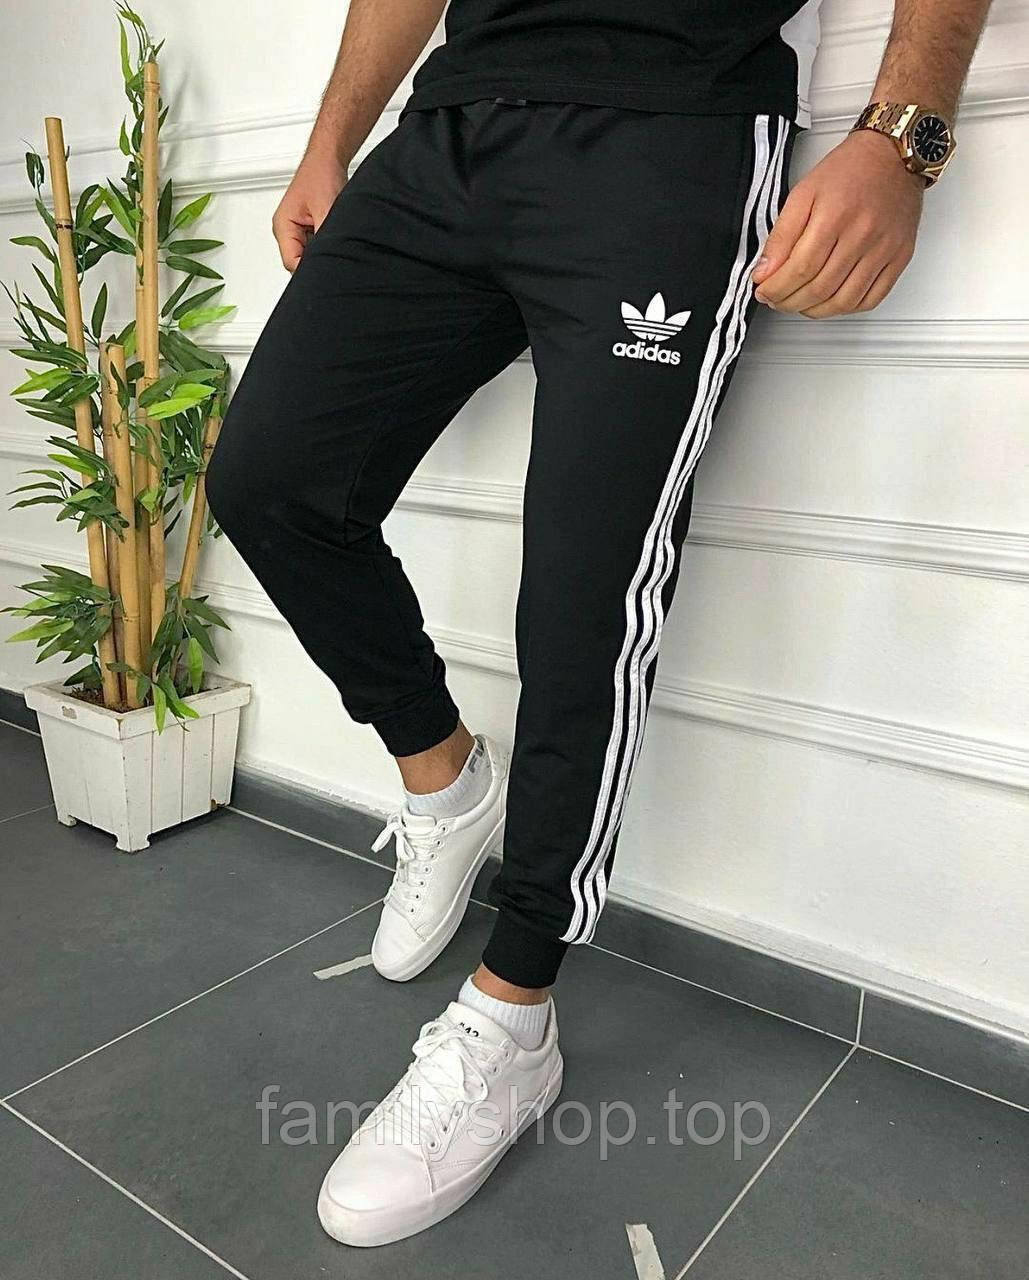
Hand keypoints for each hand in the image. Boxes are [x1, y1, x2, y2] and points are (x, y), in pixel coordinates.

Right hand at [272, 149, 347, 271]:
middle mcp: (286, 231)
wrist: (327, 159)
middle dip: (317, 261)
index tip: (329, 267)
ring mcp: (296, 231)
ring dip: (322, 251)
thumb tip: (329, 261)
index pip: (292, 264)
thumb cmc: (322, 175)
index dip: (311, 270)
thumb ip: (325, 239)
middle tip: (335, 252)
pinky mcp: (307, 229)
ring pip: (308, 256)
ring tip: (333, 236)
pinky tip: (334, 234)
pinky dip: (325, 244)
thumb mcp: (327, 211)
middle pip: (298, 263)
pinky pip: (315, 246)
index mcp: (282, 226)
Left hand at [751, 129, 923, 317]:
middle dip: (789, 302)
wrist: (893, 155)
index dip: (776, 288)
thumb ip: (781, 236)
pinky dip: (846, 308)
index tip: (763, 291)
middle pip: (819, 289)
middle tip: (776, 299)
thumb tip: (765, 271)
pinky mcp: (899, 257)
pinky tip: (830, 301)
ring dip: (815, 310)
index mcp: (834, 217)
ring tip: (799, 303)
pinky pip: (871, 299)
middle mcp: (862, 236)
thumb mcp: (803, 193)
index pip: (800, 270)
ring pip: (844, 301)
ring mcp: (883, 249)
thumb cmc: (849, 170)